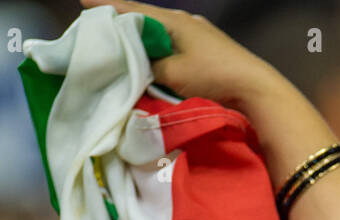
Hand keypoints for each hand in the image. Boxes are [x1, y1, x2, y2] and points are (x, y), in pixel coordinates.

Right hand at [80, 0, 277, 112]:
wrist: (255, 90)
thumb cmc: (213, 77)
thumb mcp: (172, 73)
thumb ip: (149, 66)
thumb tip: (137, 65)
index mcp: (174, 21)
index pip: (133, 9)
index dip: (108, 6)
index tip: (84, 2)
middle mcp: (186, 22)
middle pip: (146, 18)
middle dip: (123, 21)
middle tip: (99, 25)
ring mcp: (199, 34)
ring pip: (161, 32)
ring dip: (142, 37)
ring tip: (121, 41)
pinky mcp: (208, 50)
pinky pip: (174, 44)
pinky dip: (158, 48)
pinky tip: (152, 55)